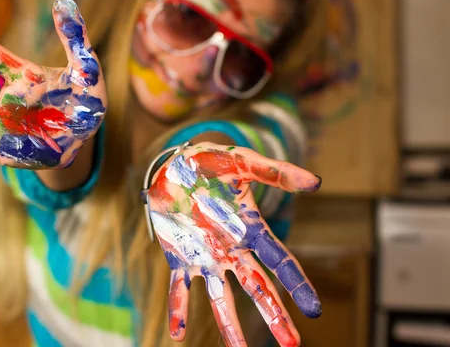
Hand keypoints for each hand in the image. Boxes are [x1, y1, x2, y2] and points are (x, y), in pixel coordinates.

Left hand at [147, 142, 321, 346]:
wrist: (175, 167)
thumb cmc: (212, 163)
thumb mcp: (243, 162)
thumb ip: (275, 172)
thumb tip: (316, 182)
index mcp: (250, 230)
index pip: (280, 261)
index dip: (298, 284)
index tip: (314, 310)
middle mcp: (232, 250)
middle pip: (258, 288)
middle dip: (274, 315)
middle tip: (292, 344)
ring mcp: (206, 257)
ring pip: (220, 298)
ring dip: (229, 326)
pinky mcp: (179, 258)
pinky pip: (179, 288)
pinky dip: (178, 309)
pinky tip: (178, 334)